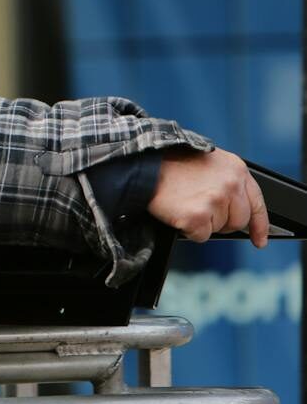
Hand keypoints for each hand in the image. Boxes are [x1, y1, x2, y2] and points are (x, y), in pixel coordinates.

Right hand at [147, 148, 267, 246]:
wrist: (145, 163)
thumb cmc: (171, 163)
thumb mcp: (209, 163)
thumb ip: (228, 182)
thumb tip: (236, 209)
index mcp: (236, 170)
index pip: (257, 203)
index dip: (259, 225)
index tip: (259, 240)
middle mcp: (231, 185)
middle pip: (238, 221)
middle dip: (221, 222)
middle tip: (200, 209)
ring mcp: (215, 201)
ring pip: (218, 229)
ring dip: (202, 223)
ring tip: (185, 202)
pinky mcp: (198, 217)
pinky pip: (200, 236)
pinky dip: (188, 229)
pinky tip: (179, 211)